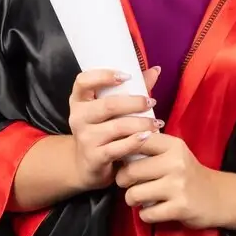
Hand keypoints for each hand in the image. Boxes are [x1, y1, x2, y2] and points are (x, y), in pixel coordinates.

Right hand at [67, 67, 162, 191]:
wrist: (87, 165)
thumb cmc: (102, 130)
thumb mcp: (108, 110)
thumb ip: (131, 90)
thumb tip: (156, 70)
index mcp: (79, 100)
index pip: (83, 81)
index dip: (104, 76)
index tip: (127, 76)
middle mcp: (78, 117)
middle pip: (108, 105)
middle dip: (134, 103)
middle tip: (151, 102)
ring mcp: (85, 138)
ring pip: (117, 127)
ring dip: (141, 123)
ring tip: (157, 123)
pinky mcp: (94, 157)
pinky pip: (118, 148)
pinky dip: (135, 141)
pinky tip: (148, 136)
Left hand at [114, 134, 235, 229]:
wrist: (219, 197)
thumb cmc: (188, 174)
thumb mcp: (174, 154)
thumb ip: (150, 148)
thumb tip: (116, 148)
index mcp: (173, 145)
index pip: (137, 141)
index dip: (122, 151)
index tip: (120, 160)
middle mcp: (176, 163)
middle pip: (130, 171)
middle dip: (123, 180)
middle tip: (128, 184)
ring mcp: (178, 186)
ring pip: (134, 194)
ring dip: (131, 199)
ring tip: (139, 198)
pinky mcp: (180, 208)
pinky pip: (146, 214)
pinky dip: (145, 214)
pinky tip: (153, 210)